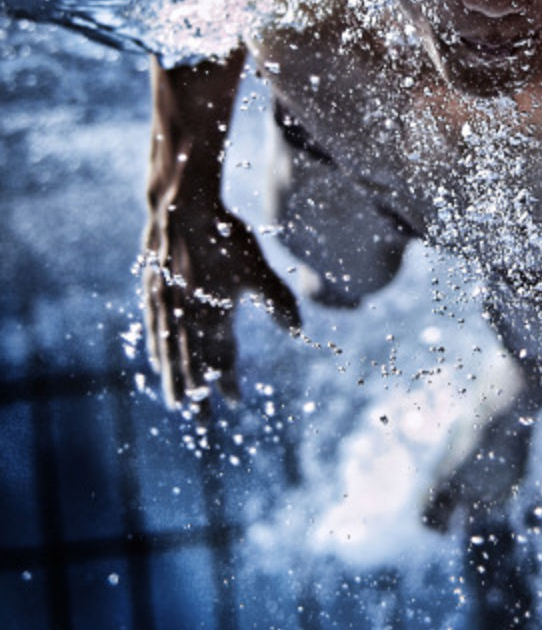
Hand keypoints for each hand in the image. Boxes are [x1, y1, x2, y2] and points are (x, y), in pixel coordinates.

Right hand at [142, 203, 299, 409]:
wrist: (181, 205)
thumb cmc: (224, 236)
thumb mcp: (256, 270)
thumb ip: (277, 302)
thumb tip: (300, 330)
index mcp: (212, 318)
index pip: (222, 363)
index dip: (229, 385)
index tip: (235, 404)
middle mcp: (185, 319)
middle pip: (191, 368)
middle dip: (197, 397)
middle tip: (200, 424)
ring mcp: (165, 307)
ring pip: (169, 354)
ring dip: (175, 379)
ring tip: (177, 401)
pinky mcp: (152, 291)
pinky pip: (154, 331)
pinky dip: (158, 350)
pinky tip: (157, 358)